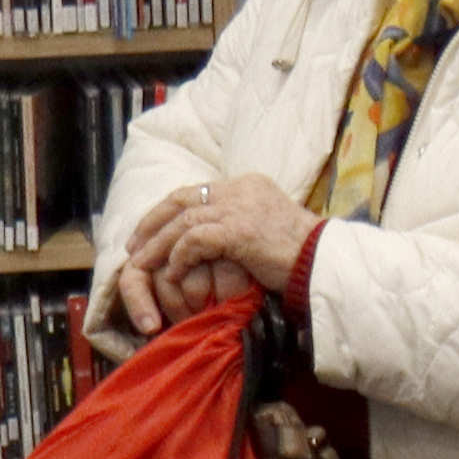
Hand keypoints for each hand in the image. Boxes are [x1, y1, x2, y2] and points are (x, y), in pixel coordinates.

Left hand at [106, 176, 309, 337]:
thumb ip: (241, 224)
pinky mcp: (238, 230)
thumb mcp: (268, 229)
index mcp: (248, 185)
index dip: (167, 210)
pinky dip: (179, 257)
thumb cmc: (303, 255)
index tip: (150, 230)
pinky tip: (173, 273)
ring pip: (182, 220)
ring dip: (158, 244)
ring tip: (141, 264)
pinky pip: (194, 241)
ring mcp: (239, 208)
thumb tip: (214, 239)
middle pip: (181, 198)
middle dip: (152, 222)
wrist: (325, 263)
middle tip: (134, 245)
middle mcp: (240, 189)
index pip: (196, 191)